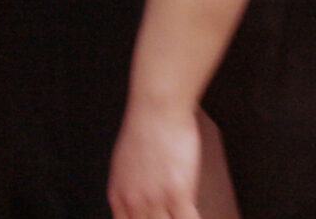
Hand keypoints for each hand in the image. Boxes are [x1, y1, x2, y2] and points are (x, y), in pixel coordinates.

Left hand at [108, 99, 204, 218]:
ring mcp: (155, 199)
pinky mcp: (177, 192)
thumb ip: (131, 189)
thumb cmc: (145, 128)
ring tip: (184, 213)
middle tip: (170, 215)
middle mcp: (134, 201)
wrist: (156, 107)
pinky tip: (196, 213)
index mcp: (119, 196)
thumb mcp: (125, 164)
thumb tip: (141, 203)